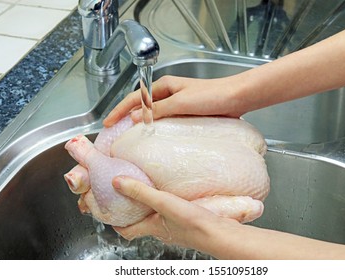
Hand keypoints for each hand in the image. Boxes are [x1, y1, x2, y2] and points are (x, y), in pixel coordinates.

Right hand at [103, 75, 247, 126]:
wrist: (236, 98)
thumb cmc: (211, 96)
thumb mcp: (181, 102)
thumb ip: (157, 110)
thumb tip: (133, 117)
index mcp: (164, 86)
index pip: (134, 98)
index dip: (119, 110)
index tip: (107, 122)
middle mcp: (169, 93)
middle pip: (141, 106)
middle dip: (127, 117)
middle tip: (115, 132)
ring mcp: (178, 104)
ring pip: (154, 114)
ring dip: (142, 124)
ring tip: (131, 138)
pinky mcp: (187, 113)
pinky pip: (167, 121)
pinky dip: (158, 128)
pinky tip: (155, 138)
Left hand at [112, 176, 239, 250]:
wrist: (219, 234)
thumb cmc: (192, 223)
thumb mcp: (163, 203)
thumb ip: (141, 192)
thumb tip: (117, 182)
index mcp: (152, 228)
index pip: (127, 231)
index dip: (116, 223)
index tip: (110, 212)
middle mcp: (162, 231)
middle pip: (141, 224)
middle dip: (133, 213)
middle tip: (128, 197)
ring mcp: (176, 229)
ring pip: (157, 220)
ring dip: (151, 209)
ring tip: (149, 192)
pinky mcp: (189, 224)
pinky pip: (172, 215)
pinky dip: (167, 207)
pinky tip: (174, 196)